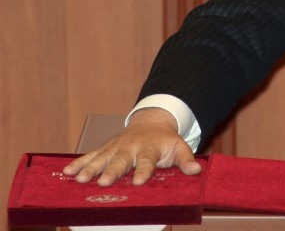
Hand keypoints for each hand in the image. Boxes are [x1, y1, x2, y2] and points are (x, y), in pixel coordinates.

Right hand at [63, 108, 201, 185]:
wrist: (152, 121)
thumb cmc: (165, 140)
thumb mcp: (179, 147)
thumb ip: (186, 159)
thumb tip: (197, 170)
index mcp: (149, 148)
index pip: (147, 161)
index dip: (144, 170)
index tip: (140, 181)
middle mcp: (131, 147)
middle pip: (121, 160)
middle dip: (112, 170)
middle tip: (103, 182)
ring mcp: (116, 147)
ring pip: (102, 157)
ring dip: (90, 168)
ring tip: (80, 179)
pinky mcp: (105, 148)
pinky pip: (90, 155)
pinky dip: (79, 162)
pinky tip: (67, 172)